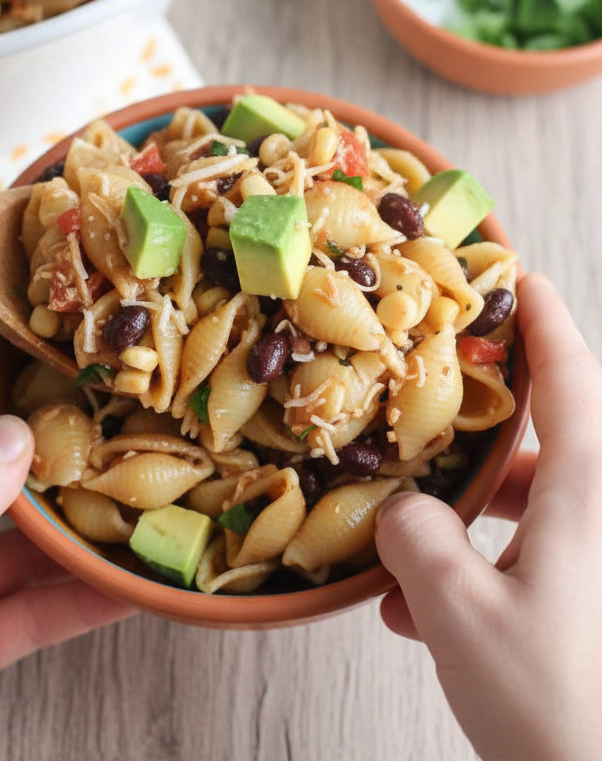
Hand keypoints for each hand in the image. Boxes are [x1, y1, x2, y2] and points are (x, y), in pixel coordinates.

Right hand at [375, 273, 601, 760]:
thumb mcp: (459, 615)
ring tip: (403, 545)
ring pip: (533, 508)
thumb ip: (417, 541)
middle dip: (479, 432)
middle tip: (428, 411)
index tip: (517, 276)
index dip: (543, 320)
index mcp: (588, 495)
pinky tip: (414, 612)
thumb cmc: (558, 708)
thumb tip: (402, 513)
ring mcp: (595, 567)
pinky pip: (533, 561)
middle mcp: (600, 519)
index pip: (571, 377)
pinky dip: (477, 569)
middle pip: (546, 442)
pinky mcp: (588, 610)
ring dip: (466, 518)